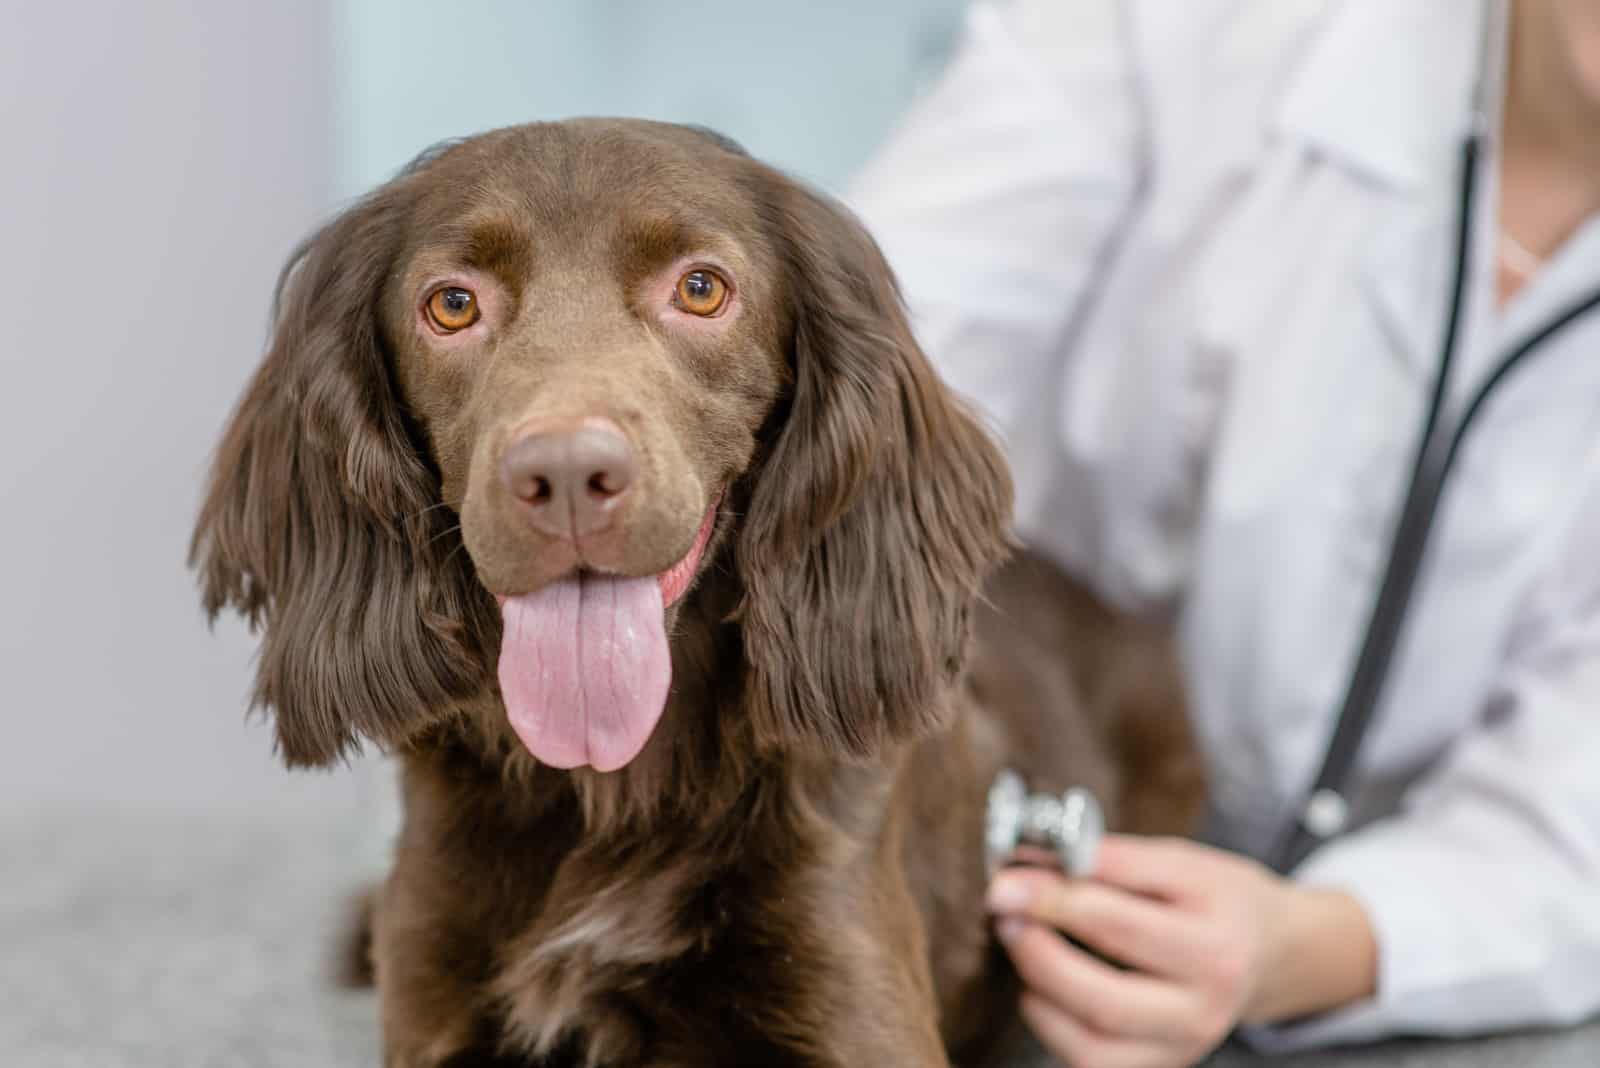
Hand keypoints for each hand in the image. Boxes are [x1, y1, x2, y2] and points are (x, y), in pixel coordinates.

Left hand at [986, 835, 1375, 1067]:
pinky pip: (1090, 1061)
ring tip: (1019, 940)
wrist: (1269, 951)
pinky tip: (1041, 987)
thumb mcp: (1179, 862)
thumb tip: (1031, 856)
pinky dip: (1051, 1023)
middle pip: (1105, 994)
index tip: (1006, 878)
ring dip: (1040, 987)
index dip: (1051, 897)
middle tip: (1004, 910)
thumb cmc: (1215, 898)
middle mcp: (1206, 1005)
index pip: (1117, 920)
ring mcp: (1185, 1043)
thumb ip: (1109, 859)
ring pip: (1093, 1039)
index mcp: (1215, 942)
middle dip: (1039, 949)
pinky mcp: (1162, 1065)